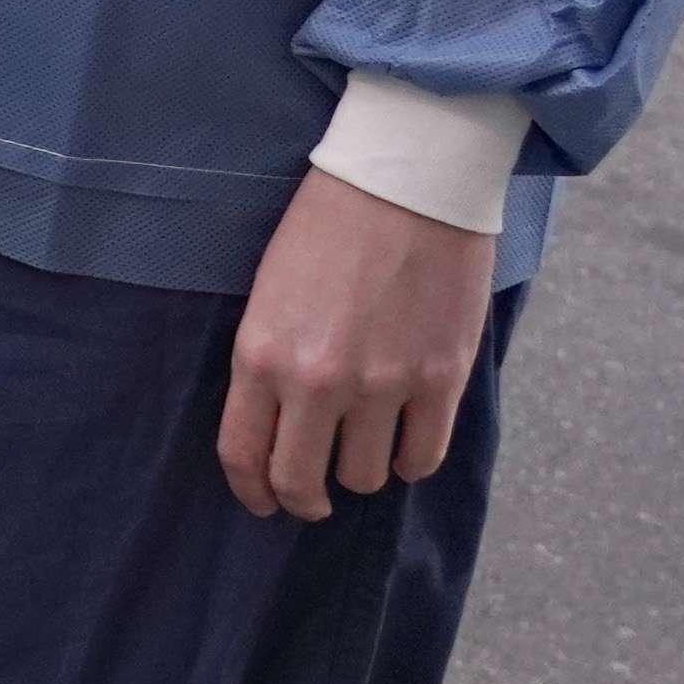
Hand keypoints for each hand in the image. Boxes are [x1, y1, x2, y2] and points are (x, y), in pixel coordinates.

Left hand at [216, 165, 489, 518]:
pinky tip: (403, 442)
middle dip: (302, 499)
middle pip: (301, 482)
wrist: (406, 181)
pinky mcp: (439, 379)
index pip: (244, 455)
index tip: (262, 501)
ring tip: (363, 448)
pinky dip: (409, 460)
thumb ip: (270, 361)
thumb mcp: (269, 293)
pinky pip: (421, 457)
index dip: (253, 491)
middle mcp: (317, 381)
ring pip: (364, 477)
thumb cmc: (328, 226)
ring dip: (360, 471)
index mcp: (261, 355)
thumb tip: (278, 423)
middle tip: (312, 498)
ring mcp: (382, 385)